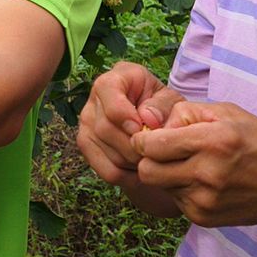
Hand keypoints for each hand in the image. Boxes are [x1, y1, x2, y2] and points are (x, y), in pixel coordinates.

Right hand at [77, 61, 184, 187]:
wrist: (152, 119)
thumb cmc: (162, 106)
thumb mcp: (170, 100)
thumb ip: (163, 106)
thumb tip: (148, 120)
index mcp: (113, 79)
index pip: (106, 91)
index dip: (123, 113)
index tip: (141, 128)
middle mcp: (93, 100)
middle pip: (105, 128)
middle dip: (135, 146)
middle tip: (158, 151)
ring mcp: (86, 124)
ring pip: (108, 152)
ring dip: (136, 162)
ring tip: (154, 159)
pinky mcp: (86, 145)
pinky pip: (107, 171)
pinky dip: (130, 177)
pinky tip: (143, 170)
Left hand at [131, 101, 256, 229]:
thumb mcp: (229, 113)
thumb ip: (185, 112)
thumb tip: (151, 123)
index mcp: (212, 142)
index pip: (149, 145)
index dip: (144, 139)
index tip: (153, 136)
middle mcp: (206, 174)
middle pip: (146, 170)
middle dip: (148, 159)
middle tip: (164, 152)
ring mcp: (204, 200)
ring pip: (158, 186)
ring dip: (165, 174)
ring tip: (189, 165)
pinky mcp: (203, 218)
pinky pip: (174, 199)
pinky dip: (180, 189)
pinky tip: (202, 182)